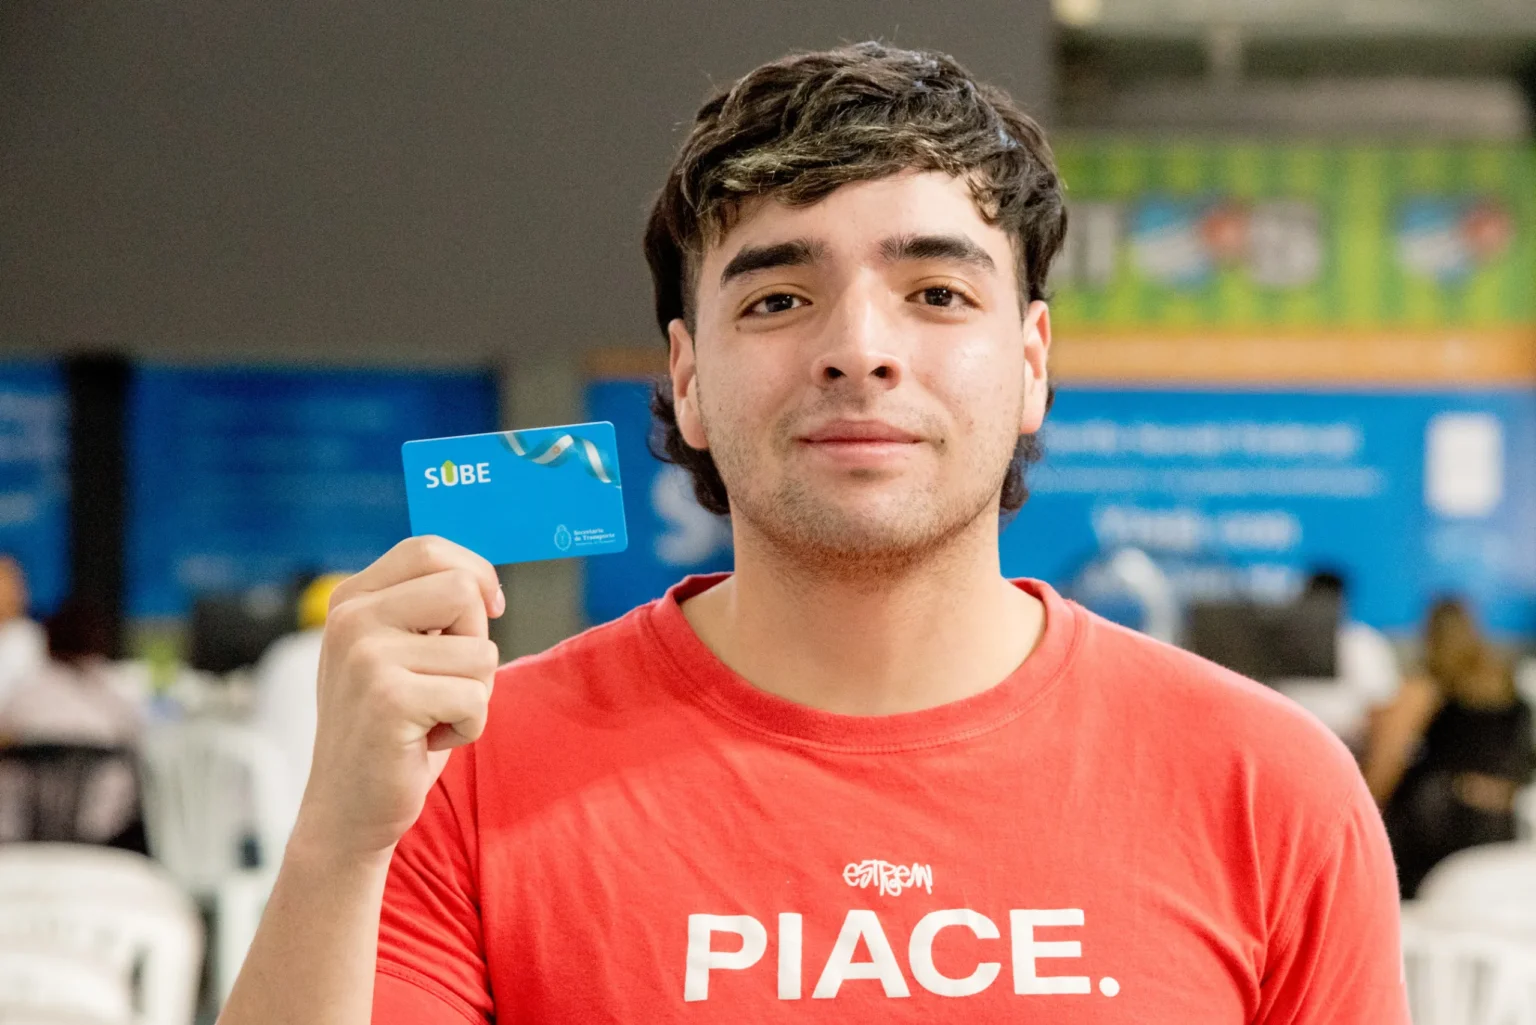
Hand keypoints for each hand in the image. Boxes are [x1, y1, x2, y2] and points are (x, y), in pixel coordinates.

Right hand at [291, 536, 504, 861]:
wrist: (347, 811)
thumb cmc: (394, 730)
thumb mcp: (400, 654)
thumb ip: (426, 610)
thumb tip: (485, 582)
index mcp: (351, 600)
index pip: (427, 550)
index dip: (475, 573)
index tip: (490, 609)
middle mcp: (351, 619)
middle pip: (461, 590)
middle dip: (475, 641)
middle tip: (443, 684)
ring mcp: (365, 656)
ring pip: (480, 651)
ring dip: (473, 694)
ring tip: (428, 718)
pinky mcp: (389, 698)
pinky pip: (476, 697)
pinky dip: (468, 727)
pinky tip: (424, 742)